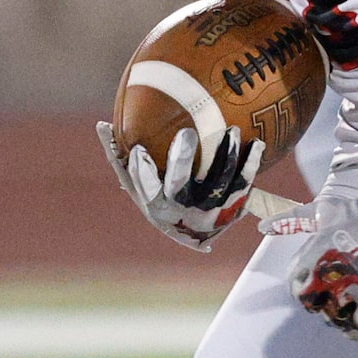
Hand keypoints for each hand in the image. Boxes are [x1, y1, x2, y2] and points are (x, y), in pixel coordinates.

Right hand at [98, 121, 262, 251]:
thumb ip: (118, 156)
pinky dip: (250, 164)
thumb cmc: (160, 199)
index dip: (141, 170)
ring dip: (225, 155)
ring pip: (218, 182)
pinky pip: (244, 184)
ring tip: (232, 130)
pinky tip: (256, 143)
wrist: (195, 231)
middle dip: (182, 159)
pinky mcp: (233, 209)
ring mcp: (208, 211)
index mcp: (154, 202)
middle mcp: (180, 209)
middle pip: (179, 185)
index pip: (143, 186)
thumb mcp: (137, 184)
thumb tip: (101, 125)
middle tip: (187, 132)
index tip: (140, 150)